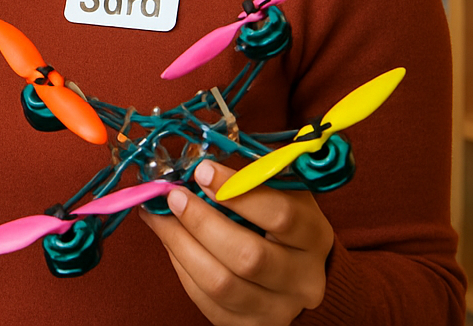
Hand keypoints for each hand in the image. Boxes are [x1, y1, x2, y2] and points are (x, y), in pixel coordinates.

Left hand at [140, 159, 333, 324]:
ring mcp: (278, 309)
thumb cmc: (281, 220)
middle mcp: (302, 279)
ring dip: (181, 244)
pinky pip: (207, 301)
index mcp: (314, 236)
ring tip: (159, 215)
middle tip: (174, 195)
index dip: (237, 192)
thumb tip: (197, 164)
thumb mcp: (280, 191)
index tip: (202, 171)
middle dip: (202, 222)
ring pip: (222, 284)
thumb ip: (249, 176)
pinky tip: (169, 240)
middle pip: (249, 257)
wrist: (298, 271)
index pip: (280, 214)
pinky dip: (181, 267)